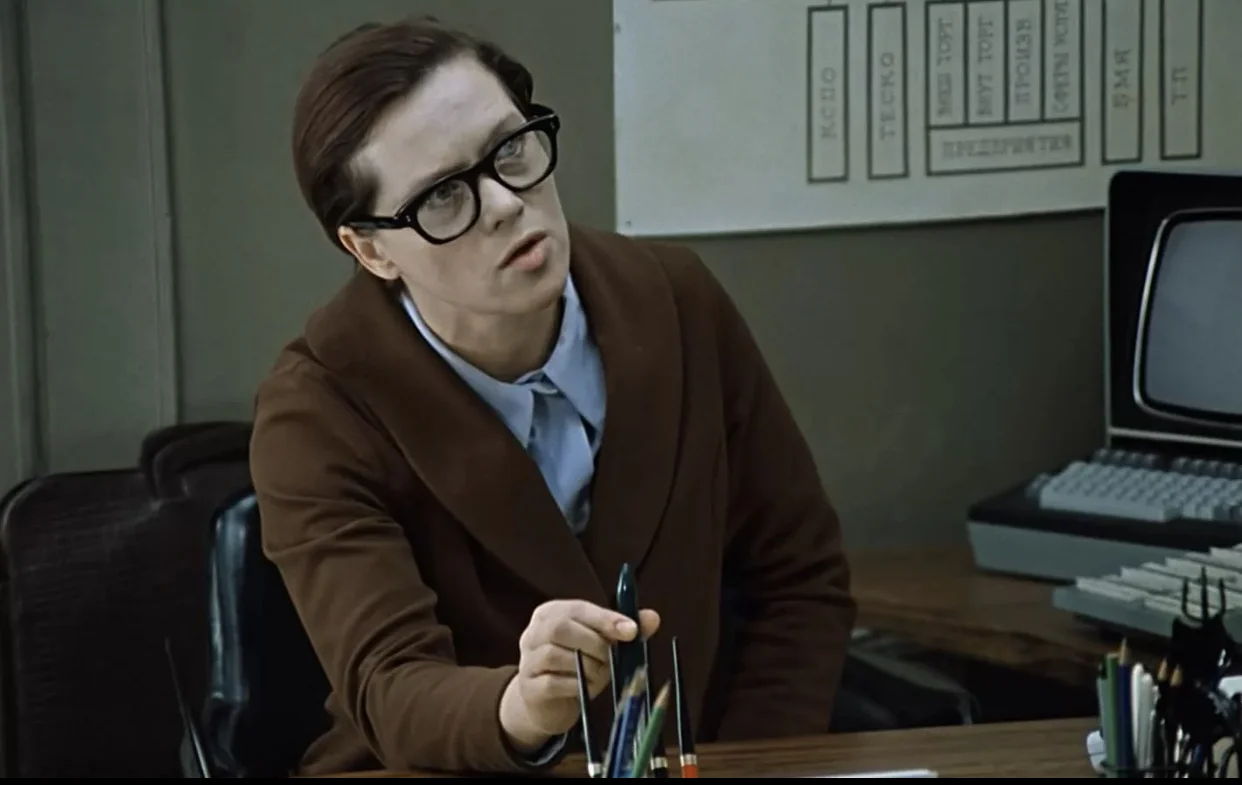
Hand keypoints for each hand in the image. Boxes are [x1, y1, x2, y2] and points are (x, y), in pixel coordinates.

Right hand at [499, 599, 659, 753]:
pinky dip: (577, 685)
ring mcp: (527, 660)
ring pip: (556, 656)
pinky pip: (553, 682)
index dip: (606, 619)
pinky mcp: (530, 687)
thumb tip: (653, 617)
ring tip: (601, 674)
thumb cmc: (578, 666)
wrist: (550, 704)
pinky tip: (587, 687)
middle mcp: (533, 632)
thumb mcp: (602, 644)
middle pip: (562, 628)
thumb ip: (624, 630)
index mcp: (551, 613)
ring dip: (588, 667)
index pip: (578, 609)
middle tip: (612, 658)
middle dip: (596, 644)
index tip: (631, 631)